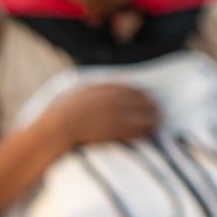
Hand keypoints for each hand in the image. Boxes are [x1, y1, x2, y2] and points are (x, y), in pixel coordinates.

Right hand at [43, 83, 161, 147]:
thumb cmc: (65, 110)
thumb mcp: (81, 90)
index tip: (147, 98)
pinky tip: (149, 132)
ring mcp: (118, 116)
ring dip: (155, 119)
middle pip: (145, 101)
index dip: (143, 94)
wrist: (59, 128)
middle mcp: (116, 101)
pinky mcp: (118, 131)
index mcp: (107, 89)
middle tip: (158, 110)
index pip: (135, 89)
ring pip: (146, 117)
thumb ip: (101, 87)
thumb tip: (116, 84)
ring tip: (158, 121)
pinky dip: (147, 130)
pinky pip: (140, 130)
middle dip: (153, 106)